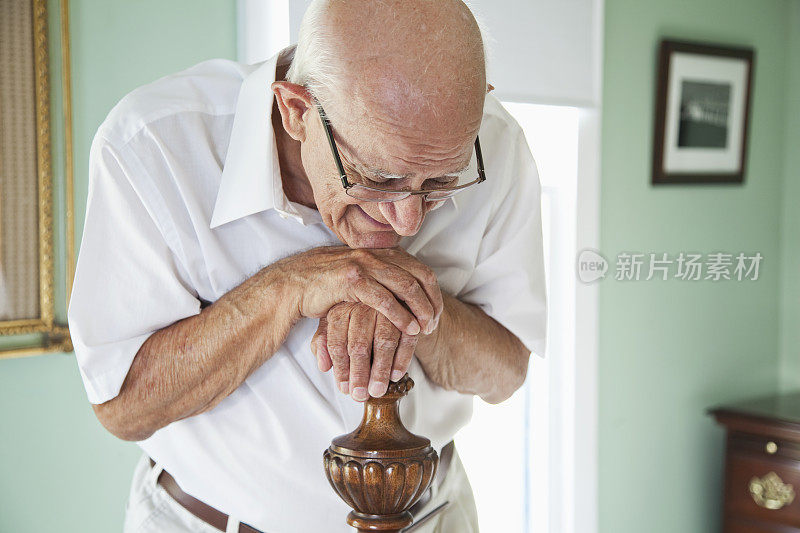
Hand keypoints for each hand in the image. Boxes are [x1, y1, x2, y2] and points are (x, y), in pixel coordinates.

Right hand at [281, 246, 442, 335]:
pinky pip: (384, 298)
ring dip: (420, 310)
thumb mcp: (359, 277)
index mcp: (381, 253)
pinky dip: (400, 315)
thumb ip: (381, 279)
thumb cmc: (327, 285)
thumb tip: (406, 292)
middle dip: (431, 303)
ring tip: (425, 329)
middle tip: (434, 325)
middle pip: (419, 276)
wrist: (293, 285)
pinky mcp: (351, 280)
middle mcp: (376, 254)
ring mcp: (364, 265)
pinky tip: (408, 329)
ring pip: (406, 286)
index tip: (436, 314)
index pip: (421, 269)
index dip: (434, 293)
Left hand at [310, 302, 423, 400]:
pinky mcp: (408, 314)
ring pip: (384, 342)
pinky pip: (407, 339)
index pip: (337, 343)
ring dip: (380, 370)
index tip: (344, 388)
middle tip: (360, 395)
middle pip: (359, 344)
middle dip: (359, 373)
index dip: (341, 369)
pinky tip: (395, 375)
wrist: (386, 294)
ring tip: (377, 390)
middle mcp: (363, 306)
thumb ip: (324, 343)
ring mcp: (387, 310)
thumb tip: (323, 367)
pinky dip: (401, 360)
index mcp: (341, 310)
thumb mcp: (333, 323)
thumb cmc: (355, 313)